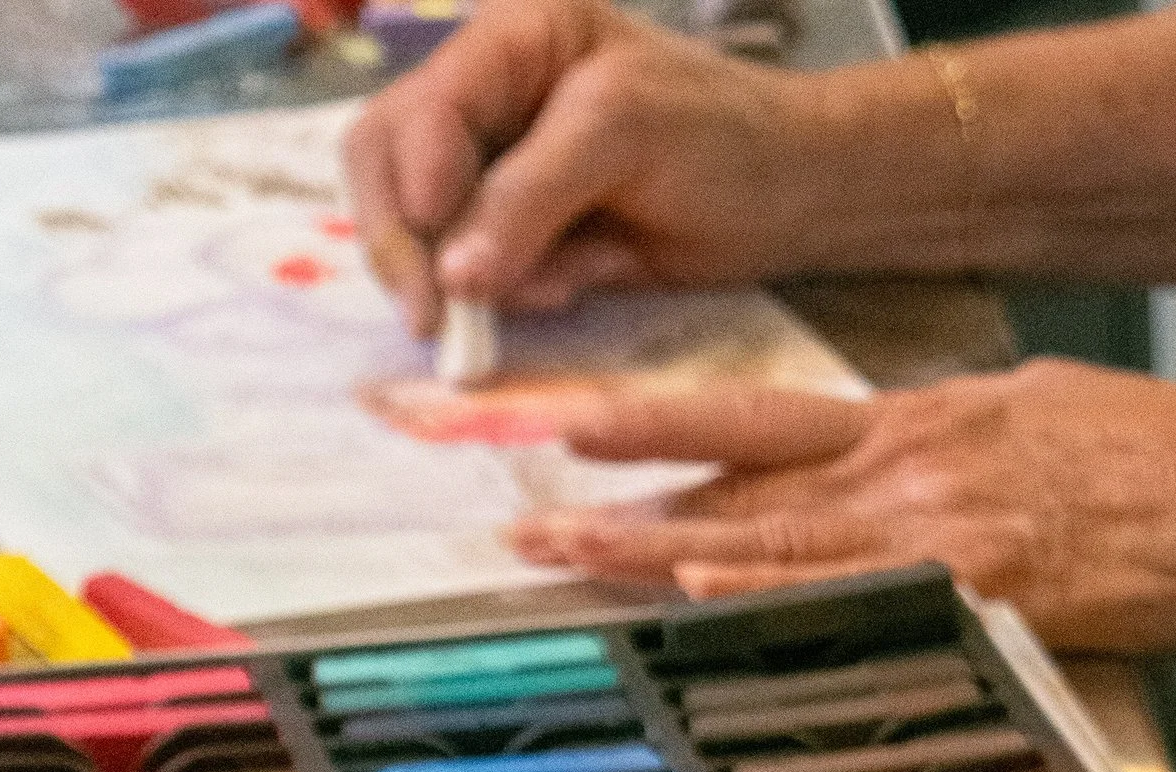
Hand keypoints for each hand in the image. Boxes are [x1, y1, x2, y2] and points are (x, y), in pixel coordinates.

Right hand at [342, 0, 818, 331]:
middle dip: (408, 246)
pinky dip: (510, 299)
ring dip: (466, 280)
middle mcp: (488, 101)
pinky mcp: (521, 237)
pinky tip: (573, 285)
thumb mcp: (620, 133)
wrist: (788, 197)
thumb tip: (453, 273)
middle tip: (437, 324)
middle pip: (387, 169)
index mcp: (509, 42)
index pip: (417, 114)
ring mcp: (498, 173)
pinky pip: (478, 278)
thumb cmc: (719, 137)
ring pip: (421, 233)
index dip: (412, 194)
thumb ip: (529, 193)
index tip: (437, 276)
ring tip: (548, 291)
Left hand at [512, 366, 1175, 657]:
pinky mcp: (977, 586)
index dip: (642, 424)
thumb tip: (877, 498)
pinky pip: (849, 591)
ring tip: (552, 550)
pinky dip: (769, 583)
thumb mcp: (1033, 429)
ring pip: (758, 529)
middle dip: (603, 486)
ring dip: (646, 544)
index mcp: (913, 427)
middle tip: (501, 494)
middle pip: (722, 472)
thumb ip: (939, 461)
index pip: (746, 419)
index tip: (550, 426)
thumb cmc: (1162, 470)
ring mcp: (932, 529)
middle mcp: (902, 469)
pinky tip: (696, 581)